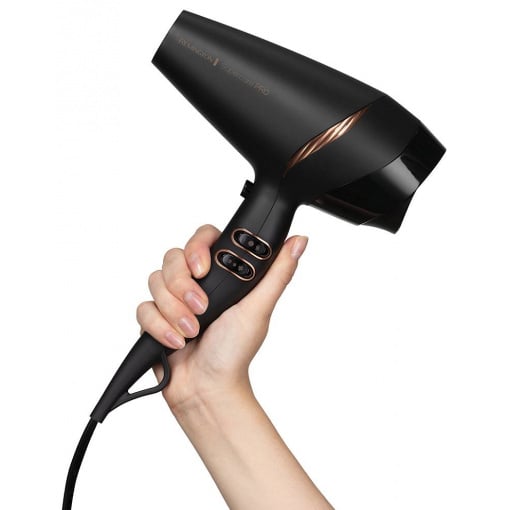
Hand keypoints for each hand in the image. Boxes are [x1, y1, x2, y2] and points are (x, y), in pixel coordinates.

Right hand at [136, 224, 307, 410]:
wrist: (208, 388)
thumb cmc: (235, 351)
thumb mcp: (260, 308)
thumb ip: (278, 272)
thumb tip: (299, 242)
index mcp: (219, 276)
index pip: (201, 239)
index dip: (197, 247)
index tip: (203, 269)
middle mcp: (193, 283)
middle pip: (173, 258)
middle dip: (184, 286)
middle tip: (202, 307)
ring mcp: (171, 300)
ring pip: (156, 281)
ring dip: (174, 310)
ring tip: (192, 330)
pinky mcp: (154, 318)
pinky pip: (143, 308)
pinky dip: (160, 327)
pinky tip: (177, 342)